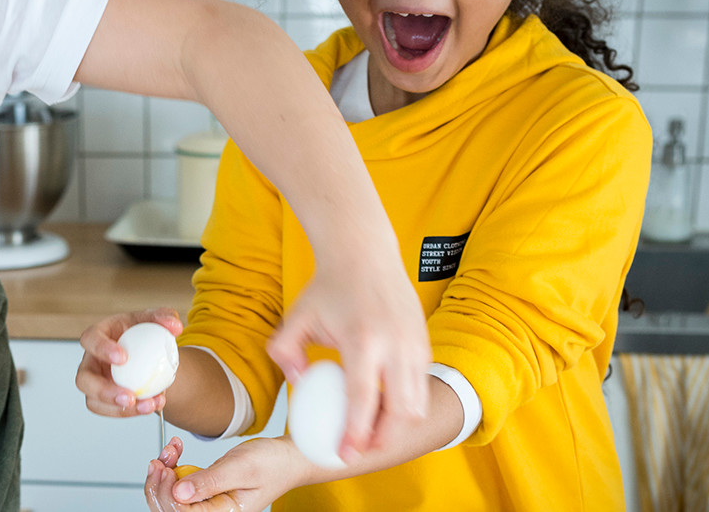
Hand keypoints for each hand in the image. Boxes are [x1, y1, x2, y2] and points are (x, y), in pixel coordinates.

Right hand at [76, 308, 184, 416]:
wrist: (148, 354)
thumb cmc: (143, 332)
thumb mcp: (154, 320)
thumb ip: (164, 317)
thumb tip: (175, 326)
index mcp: (98, 336)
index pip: (89, 340)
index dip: (101, 349)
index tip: (123, 358)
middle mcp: (91, 362)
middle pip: (83, 380)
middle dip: (104, 391)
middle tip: (130, 396)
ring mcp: (95, 384)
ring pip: (95, 402)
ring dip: (121, 409)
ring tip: (148, 406)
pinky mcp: (105, 400)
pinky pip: (112, 412)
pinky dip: (133, 412)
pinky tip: (153, 405)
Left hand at [144, 436, 307, 511]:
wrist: (286, 456)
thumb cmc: (272, 464)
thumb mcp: (240, 468)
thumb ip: (210, 482)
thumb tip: (180, 493)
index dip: (166, 492)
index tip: (164, 466)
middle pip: (170, 508)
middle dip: (160, 483)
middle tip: (161, 458)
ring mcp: (207, 504)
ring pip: (171, 496)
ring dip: (165, 472)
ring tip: (172, 449)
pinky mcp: (204, 491)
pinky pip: (179, 485)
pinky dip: (172, 466)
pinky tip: (177, 451)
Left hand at [266, 257, 431, 460]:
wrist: (364, 254)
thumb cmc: (328, 288)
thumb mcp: (295, 317)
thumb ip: (284, 352)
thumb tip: (298, 382)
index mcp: (363, 340)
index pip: (363, 399)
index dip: (355, 433)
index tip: (345, 454)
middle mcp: (396, 344)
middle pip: (400, 410)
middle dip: (382, 438)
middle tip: (360, 450)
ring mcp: (415, 343)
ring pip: (417, 402)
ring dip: (396, 424)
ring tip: (371, 432)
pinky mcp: (424, 342)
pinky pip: (421, 385)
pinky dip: (406, 403)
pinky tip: (383, 407)